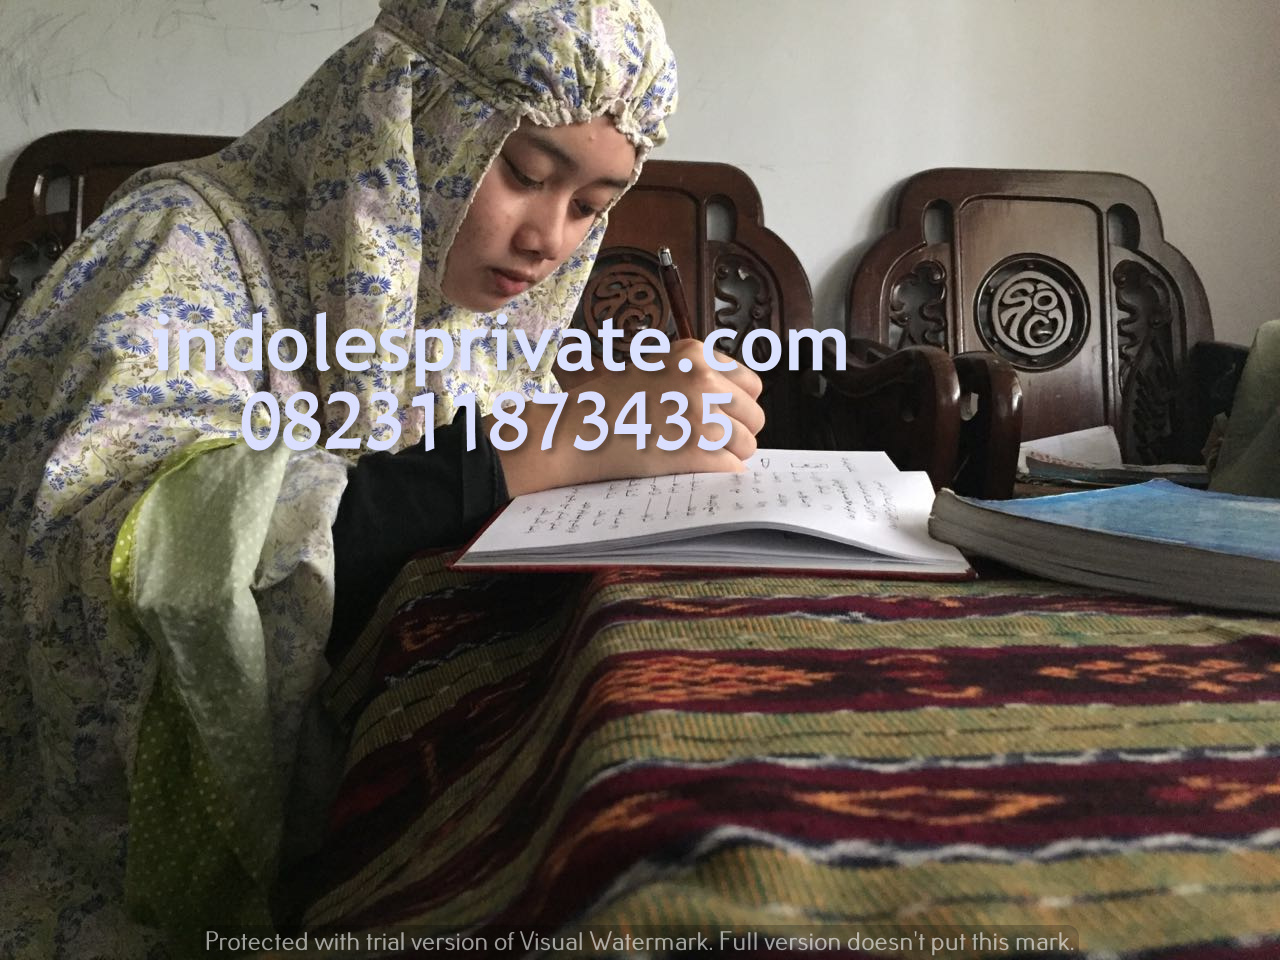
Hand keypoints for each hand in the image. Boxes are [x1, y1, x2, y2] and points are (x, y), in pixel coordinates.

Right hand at [496, 337, 764, 494]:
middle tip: (709, 442)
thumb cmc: (607, 403)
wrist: (575, 431)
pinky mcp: (697, 450)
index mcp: (696, 355)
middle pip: (754, 416)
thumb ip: (692, 374)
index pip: (751, 383)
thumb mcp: (654, 367)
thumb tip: (733, 399)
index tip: (722, 416)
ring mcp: (703, 415)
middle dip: (737, 432)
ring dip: (728, 455)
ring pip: (747, 444)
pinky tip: (696, 471)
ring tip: (698, 457)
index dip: (738, 405)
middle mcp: (705, 380)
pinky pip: (733, 467)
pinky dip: (720, 474)